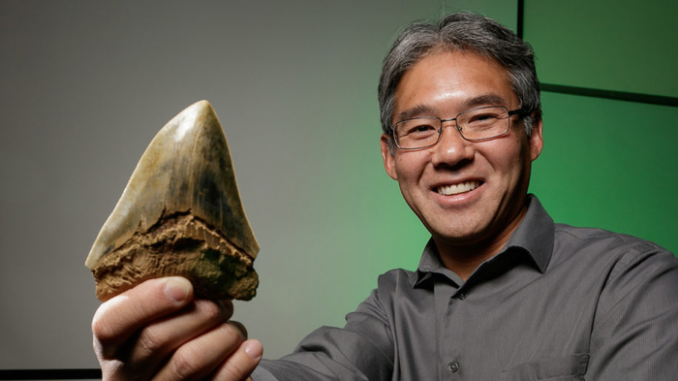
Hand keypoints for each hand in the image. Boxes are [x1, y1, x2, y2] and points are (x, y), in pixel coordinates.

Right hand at [91, 277, 262, 380]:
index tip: (184, 286)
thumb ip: (160, 291)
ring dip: (223, 336)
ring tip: (234, 328)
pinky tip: (250, 348)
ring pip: (188, 362)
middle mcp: (125, 373)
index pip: (110, 323)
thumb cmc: (166, 334)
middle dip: (199, 313)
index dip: (147, 302)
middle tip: (220, 303)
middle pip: (156, 339)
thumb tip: (198, 259)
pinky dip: (239, 363)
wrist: (173, 377)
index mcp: (110, 342)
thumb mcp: (149, 314)